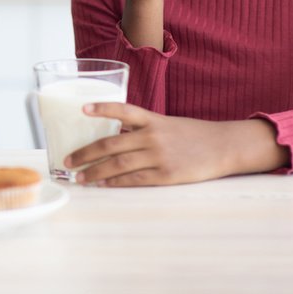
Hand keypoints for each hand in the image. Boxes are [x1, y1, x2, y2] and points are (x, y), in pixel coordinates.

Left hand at [63, 103, 285, 186]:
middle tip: (68, 160)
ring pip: (118, 163)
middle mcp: (153, 135)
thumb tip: (115, 133)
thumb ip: (143, 128)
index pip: (123, 110)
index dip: (102, 108)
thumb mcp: (168, 124)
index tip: (82, 109)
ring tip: (80, 177)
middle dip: (86, 153)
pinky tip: (103, 185)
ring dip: (96, 171)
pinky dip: (116, 183)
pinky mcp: (167, 175)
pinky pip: (135, 179)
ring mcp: (159, 156)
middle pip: (111, 143)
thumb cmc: (194, 135)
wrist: (224, 147)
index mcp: (153, 119)